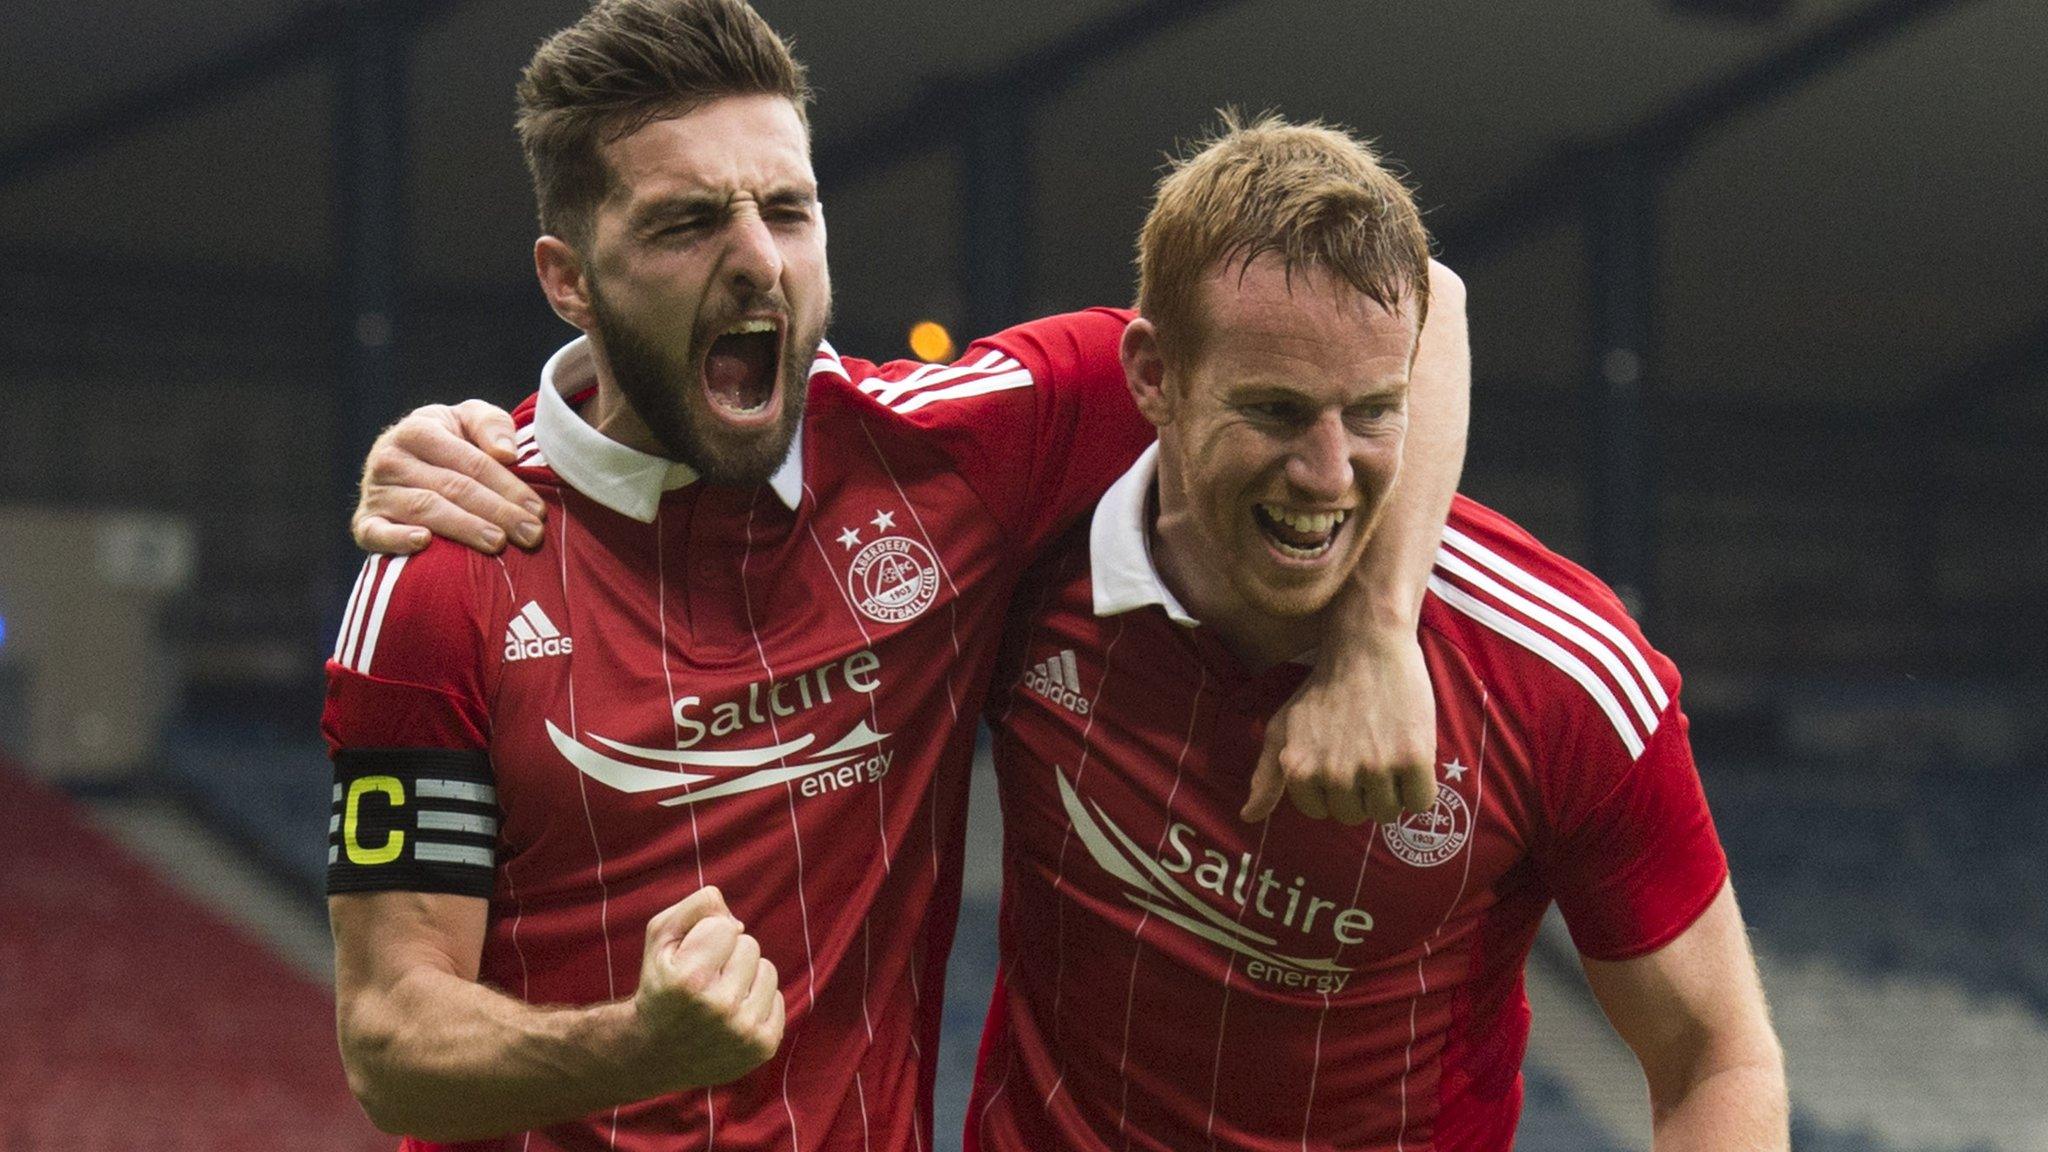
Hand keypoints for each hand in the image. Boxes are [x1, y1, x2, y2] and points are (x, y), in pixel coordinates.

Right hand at [352, 400, 544, 554]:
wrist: (402, 459)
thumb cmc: (449, 440)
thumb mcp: (468, 419)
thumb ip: (491, 424)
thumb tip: (506, 454)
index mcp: (418, 430)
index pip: (472, 463)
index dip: (508, 486)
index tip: (537, 510)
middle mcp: (390, 458)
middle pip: (453, 488)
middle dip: (497, 512)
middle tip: (530, 535)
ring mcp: (375, 492)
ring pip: (425, 510)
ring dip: (464, 528)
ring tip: (498, 543)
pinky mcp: (364, 522)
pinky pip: (376, 533)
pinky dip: (398, 539)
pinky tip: (425, 543)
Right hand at [632, 886, 785, 1091]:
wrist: (654, 1055)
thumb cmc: (660, 985)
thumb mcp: (660, 937)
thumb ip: (697, 907)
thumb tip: (738, 922)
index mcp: (690, 979)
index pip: (725, 926)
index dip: (705, 937)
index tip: (688, 961)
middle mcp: (720, 1006)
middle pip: (749, 945)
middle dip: (727, 956)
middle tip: (702, 983)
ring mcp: (744, 1030)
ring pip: (767, 969)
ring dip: (745, 977)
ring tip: (717, 998)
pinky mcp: (763, 1045)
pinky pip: (778, 997)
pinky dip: (757, 1002)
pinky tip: (731, 1018)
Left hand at [1242, 632, 1437, 824]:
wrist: (1367, 648)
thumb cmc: (1323, 690)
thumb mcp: (1283, 727)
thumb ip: (1266, 776)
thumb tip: (1248, 817)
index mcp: (1299, 770)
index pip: (1322, 812)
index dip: (1333, 788)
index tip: (1339, 757)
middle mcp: (1334, 774)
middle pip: (1355, 816)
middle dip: (1361, 791)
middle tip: (1365, 751)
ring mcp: (1374, 768)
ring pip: (1387, 813)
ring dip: (1391, 790)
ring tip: (1386, 750)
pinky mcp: (1412, 759)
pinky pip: (1420, 803)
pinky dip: (1419, 787)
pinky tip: (1409, 757)